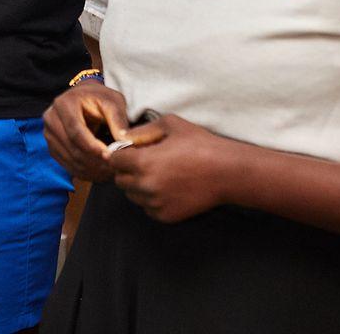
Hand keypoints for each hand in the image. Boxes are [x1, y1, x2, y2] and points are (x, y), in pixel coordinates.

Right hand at [43, 81, 129, 180]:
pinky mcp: (52, 146)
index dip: (92, 147)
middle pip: (72, 148)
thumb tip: (124, 141)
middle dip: (94, 160)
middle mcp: (51, 118)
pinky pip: (67, 165)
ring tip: (110, 170)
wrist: (85, 97)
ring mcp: (49, 134)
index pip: (76, 131)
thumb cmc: (100, 98)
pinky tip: (100, 172)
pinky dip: (84, 172)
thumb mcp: (112, 102)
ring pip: (70, 159)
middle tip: (113, 167)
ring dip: (91, 169)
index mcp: (64, 104)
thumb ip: (118, 119)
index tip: (109, 156)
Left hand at [111, 114, 234, 222]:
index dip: (120, 153)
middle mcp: (145, 186)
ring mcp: (155, 204)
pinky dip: (151, 198)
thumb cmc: (199, 144)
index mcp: (143, 163)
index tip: (130, 150)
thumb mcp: (170, 124)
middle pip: (120, 180)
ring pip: (132, 195)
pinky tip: (167, 186)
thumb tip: (125, 137)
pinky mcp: (166, 216)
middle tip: (144, 161)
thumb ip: (142, 130)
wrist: (225, 172)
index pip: (113, 161)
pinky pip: (147, 207)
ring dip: (138, 185)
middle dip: (126, 169)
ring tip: (158, 173)